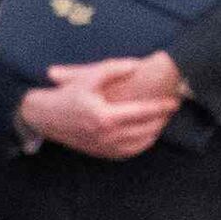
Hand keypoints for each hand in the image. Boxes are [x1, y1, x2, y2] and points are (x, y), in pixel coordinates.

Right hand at [18, 61, 174, 159]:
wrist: (46, 118)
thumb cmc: (69, 94)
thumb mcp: (88, 77)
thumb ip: (114, 68)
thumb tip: (137, 66)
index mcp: (105, 116)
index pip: (142, 112)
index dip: (161, 107)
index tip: (174, 100)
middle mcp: (107, 136)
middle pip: (146, 130)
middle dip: (162, 119)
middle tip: (172, 108)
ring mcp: (105, 147)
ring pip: (141, 144)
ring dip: (156, 132)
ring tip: (163, 119)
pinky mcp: (103, 154)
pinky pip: (130, 152)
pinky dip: (143, 143)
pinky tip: (149, 133)